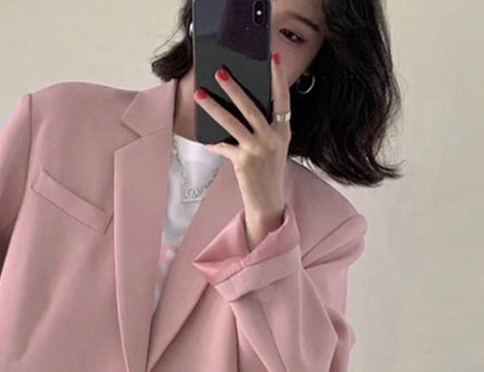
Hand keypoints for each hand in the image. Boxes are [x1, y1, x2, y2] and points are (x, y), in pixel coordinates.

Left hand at [193, 52, 289, 225]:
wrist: (268, 200)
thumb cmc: (269, 171)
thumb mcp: (274, 146)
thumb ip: (265, 127)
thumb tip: (242, 106)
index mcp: (283, 131)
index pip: (282, 98)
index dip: (278, 78)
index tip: (272, 58)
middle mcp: (272, 138)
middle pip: (251, 107)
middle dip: (234, 87)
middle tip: (220, 71)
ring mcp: (258, 149)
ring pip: (232, 123)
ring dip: (214, 107)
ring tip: (200, 95)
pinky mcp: (243, 161)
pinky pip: (223, 147)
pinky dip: (213, 143)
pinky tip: (205, 138)